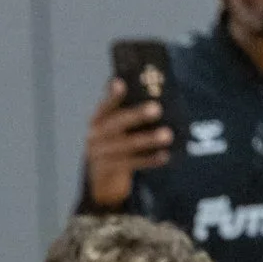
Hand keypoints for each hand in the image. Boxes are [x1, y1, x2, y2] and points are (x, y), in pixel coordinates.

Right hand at [83, 77, 171, 208]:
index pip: (105, 106)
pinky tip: (165, 155)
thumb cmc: (114, 143)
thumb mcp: (113, 127)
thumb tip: (152, 87)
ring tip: (167, 135)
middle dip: (136, 116)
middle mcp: (95, 136)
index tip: (121, 84)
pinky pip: (132, 164)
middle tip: (156, 109)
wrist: (101, 178)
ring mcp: (100, 154)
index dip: (112, 96)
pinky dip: (149, 160)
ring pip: (126, 146)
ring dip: (148, 139)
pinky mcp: (108, 171)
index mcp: (97, 121)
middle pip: (116, 125)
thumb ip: (124, 111)